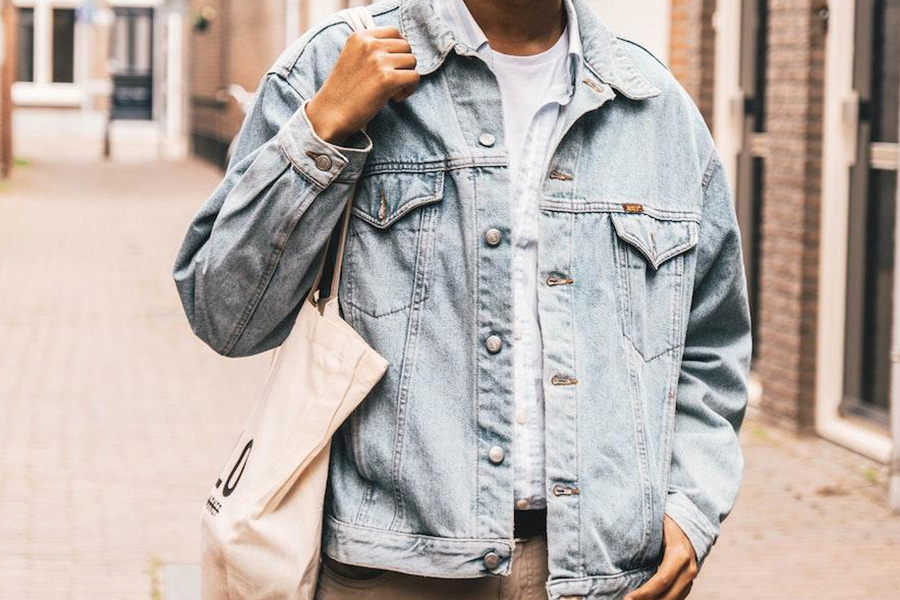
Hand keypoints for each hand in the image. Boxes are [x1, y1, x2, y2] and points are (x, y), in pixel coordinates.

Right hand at [306, 26, 419, 144]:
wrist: (330, 113)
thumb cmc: (343, 90)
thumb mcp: (352, 58)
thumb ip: (372, 49)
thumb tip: (402, 48)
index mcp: (360, 36)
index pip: (394, 32)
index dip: (397, 50)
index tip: (390, 66)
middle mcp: (369, 44)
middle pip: (406, 46)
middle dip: (403, 64)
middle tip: (392, 81)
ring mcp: (378, 60)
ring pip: (412, 61)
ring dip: (407, 77)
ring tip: (393, 90)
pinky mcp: (386, 79)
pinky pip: (414, 77)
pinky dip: (410, 89)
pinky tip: (395, 98)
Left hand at [625, 515, 697, 599]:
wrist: (687, 519)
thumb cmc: (665, 521)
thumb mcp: (655, 528)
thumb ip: (643, 544)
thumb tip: (620, 555)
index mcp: (679, 555)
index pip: (661, 581)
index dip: (644, 593)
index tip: (627, 598)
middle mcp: (689, 568)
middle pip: (668, 595)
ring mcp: (692, 575)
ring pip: (674, 598)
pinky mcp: (690, 579)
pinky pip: (678, 595)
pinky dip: (663, 599)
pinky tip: (648, 599)